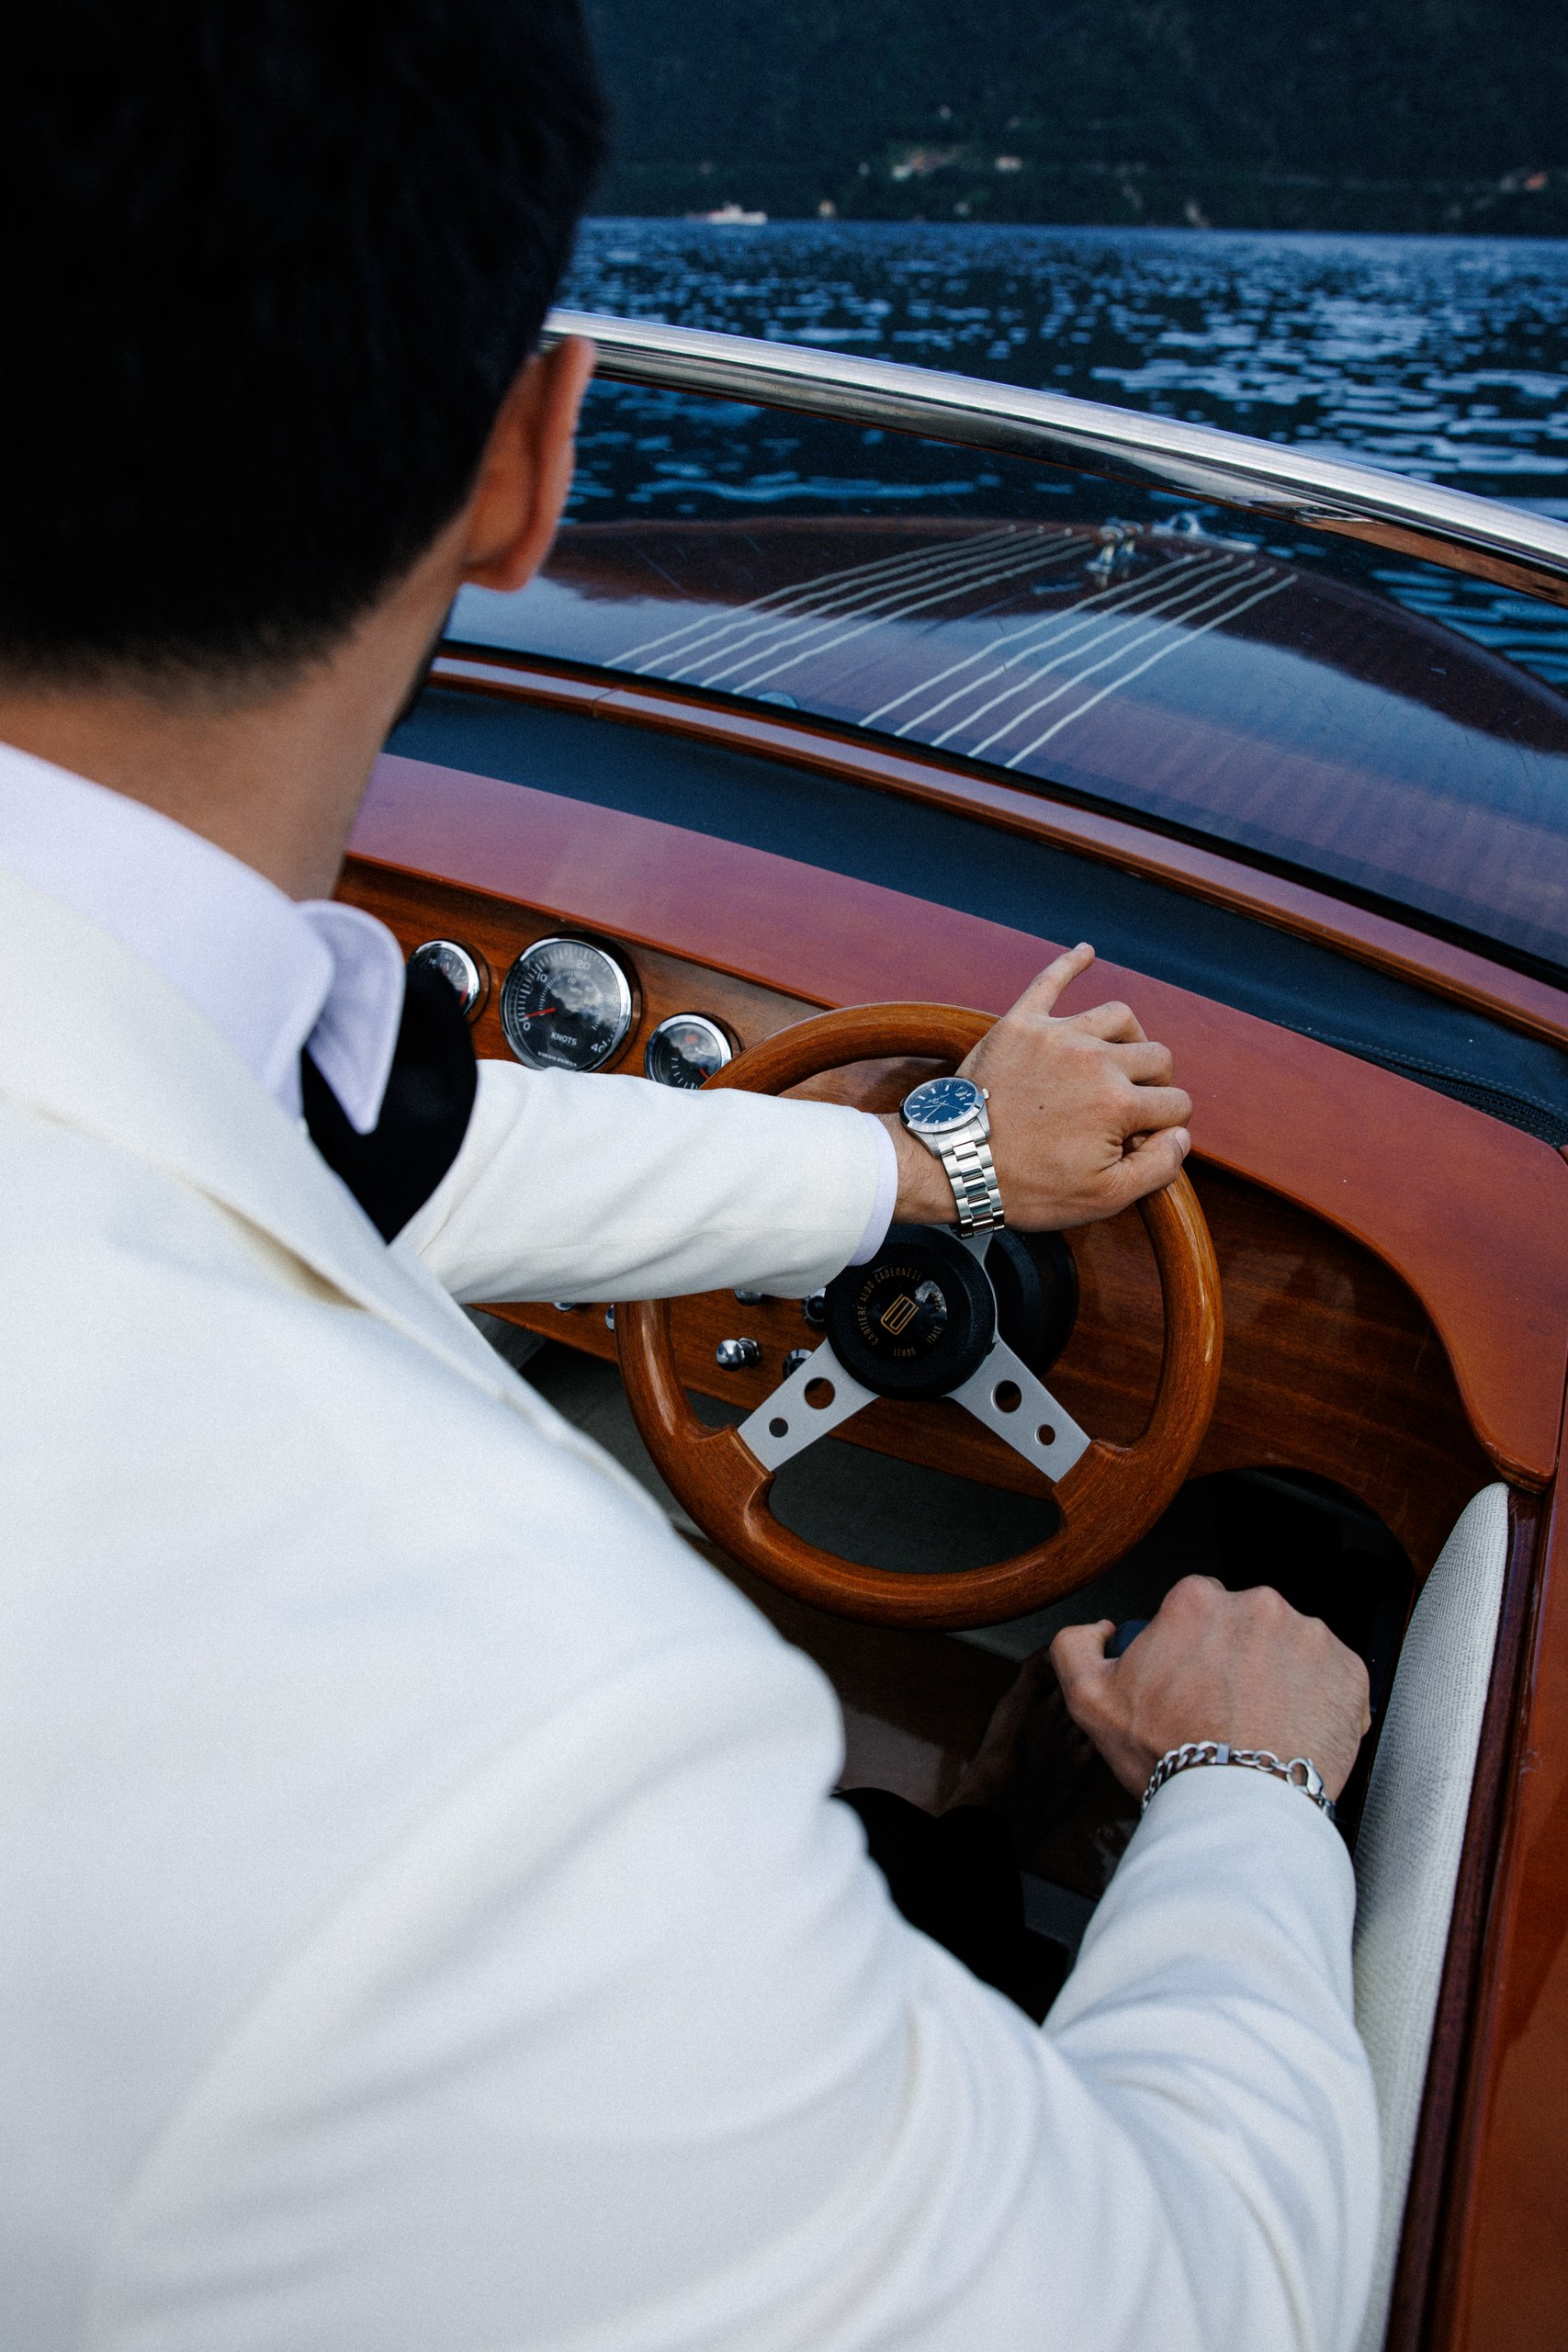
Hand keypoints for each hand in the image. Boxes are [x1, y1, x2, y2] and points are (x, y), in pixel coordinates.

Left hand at [884, 944, 1192, 1229]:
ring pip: (1119, 1017)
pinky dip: (1070, 963)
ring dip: (1129, 1040)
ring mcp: (1056, 1035)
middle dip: (1155, 1087)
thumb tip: (1183, 1136)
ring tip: (1117, 1062)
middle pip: (1156, 1058)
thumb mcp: (1103, 1198)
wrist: (955, 1166)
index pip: (1175, 1104)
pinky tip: (1086, 952)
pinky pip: (1050, 980)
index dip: (1164, 1130)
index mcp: (1119, 1104)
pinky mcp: (1020, 1024)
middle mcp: (1094, 1060)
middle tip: (1128, 1111)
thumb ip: (1157, 1168)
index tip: (1136, 1145)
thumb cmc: (1028, 1188)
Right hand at [1050, 1575, 1371, 1801]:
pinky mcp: (1349, 1671)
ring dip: (1280, 1676)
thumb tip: (1098, 1630)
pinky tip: (1293, 1730)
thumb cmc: (1172, 1756)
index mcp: (1198, 1602)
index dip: (1192, 1646)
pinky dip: (1318, 1699)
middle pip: (1246, 1623)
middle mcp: (1258, 1606)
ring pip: (1290, 1647)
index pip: (1197, 1607)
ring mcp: (1309, 1636)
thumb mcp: (1090, 1701)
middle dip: (1238, 1658)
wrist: (1240, 1806)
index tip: (1195, 1681)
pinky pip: (1333, 1675)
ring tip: (1262, 1725)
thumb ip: (1075, 1647)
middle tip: (1227, 1708)